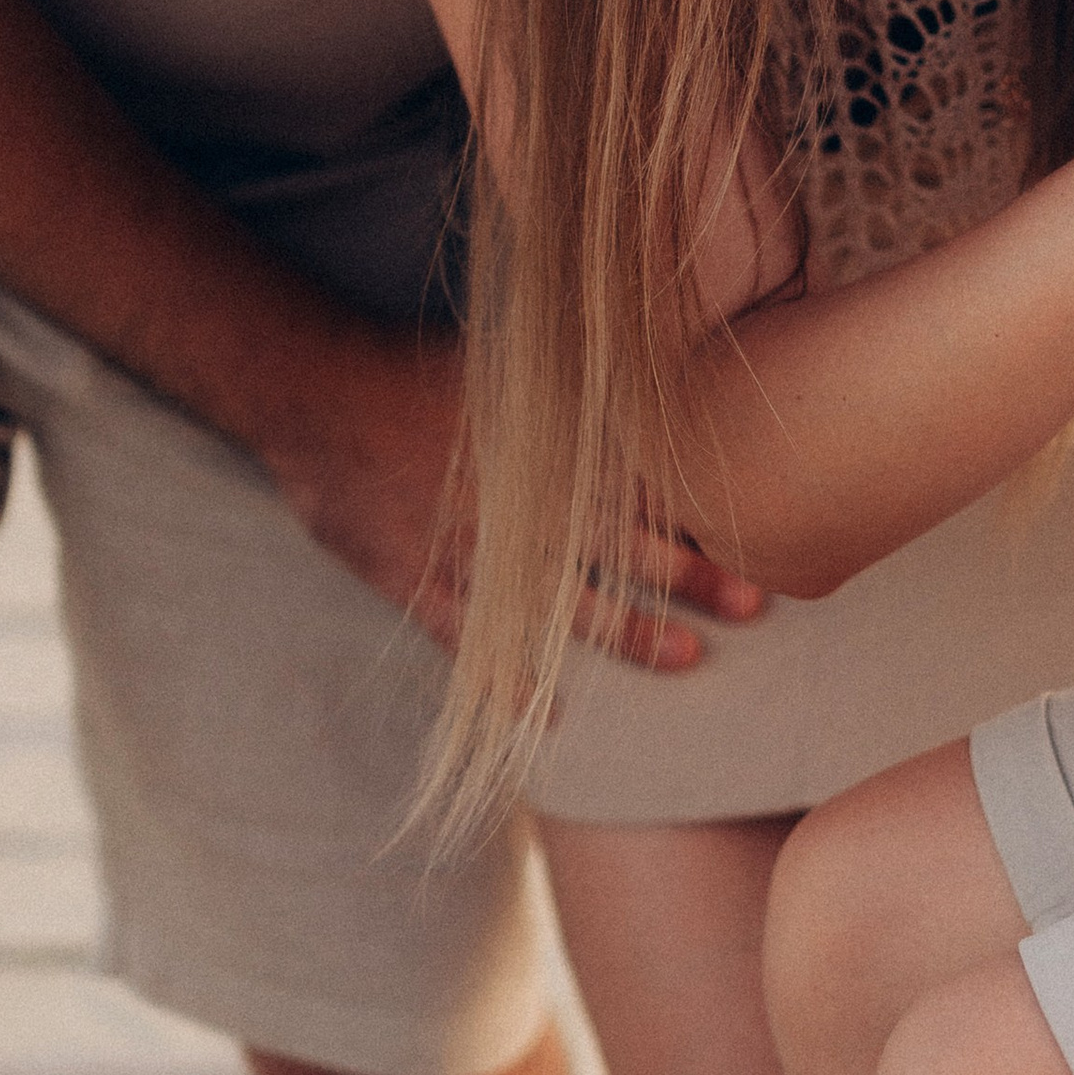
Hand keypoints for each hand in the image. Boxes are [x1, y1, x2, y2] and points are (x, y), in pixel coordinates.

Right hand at [271, 321, 762, 665]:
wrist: (316, 394)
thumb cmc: (412, 368)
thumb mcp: (503, 361)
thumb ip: (567, 379)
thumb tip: (639, 357)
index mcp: (545, 448)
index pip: (639, 488)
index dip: (698, 517)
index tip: (757, 538)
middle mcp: (518, 505)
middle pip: (622, 548)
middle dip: (690, 579)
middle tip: (753, 606)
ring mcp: (469, 552)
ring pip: (563, 603)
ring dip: (629, 633)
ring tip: (686, 658)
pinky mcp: (415, 582)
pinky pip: (470, 645)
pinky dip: (507, 683)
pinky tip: (545, 717)